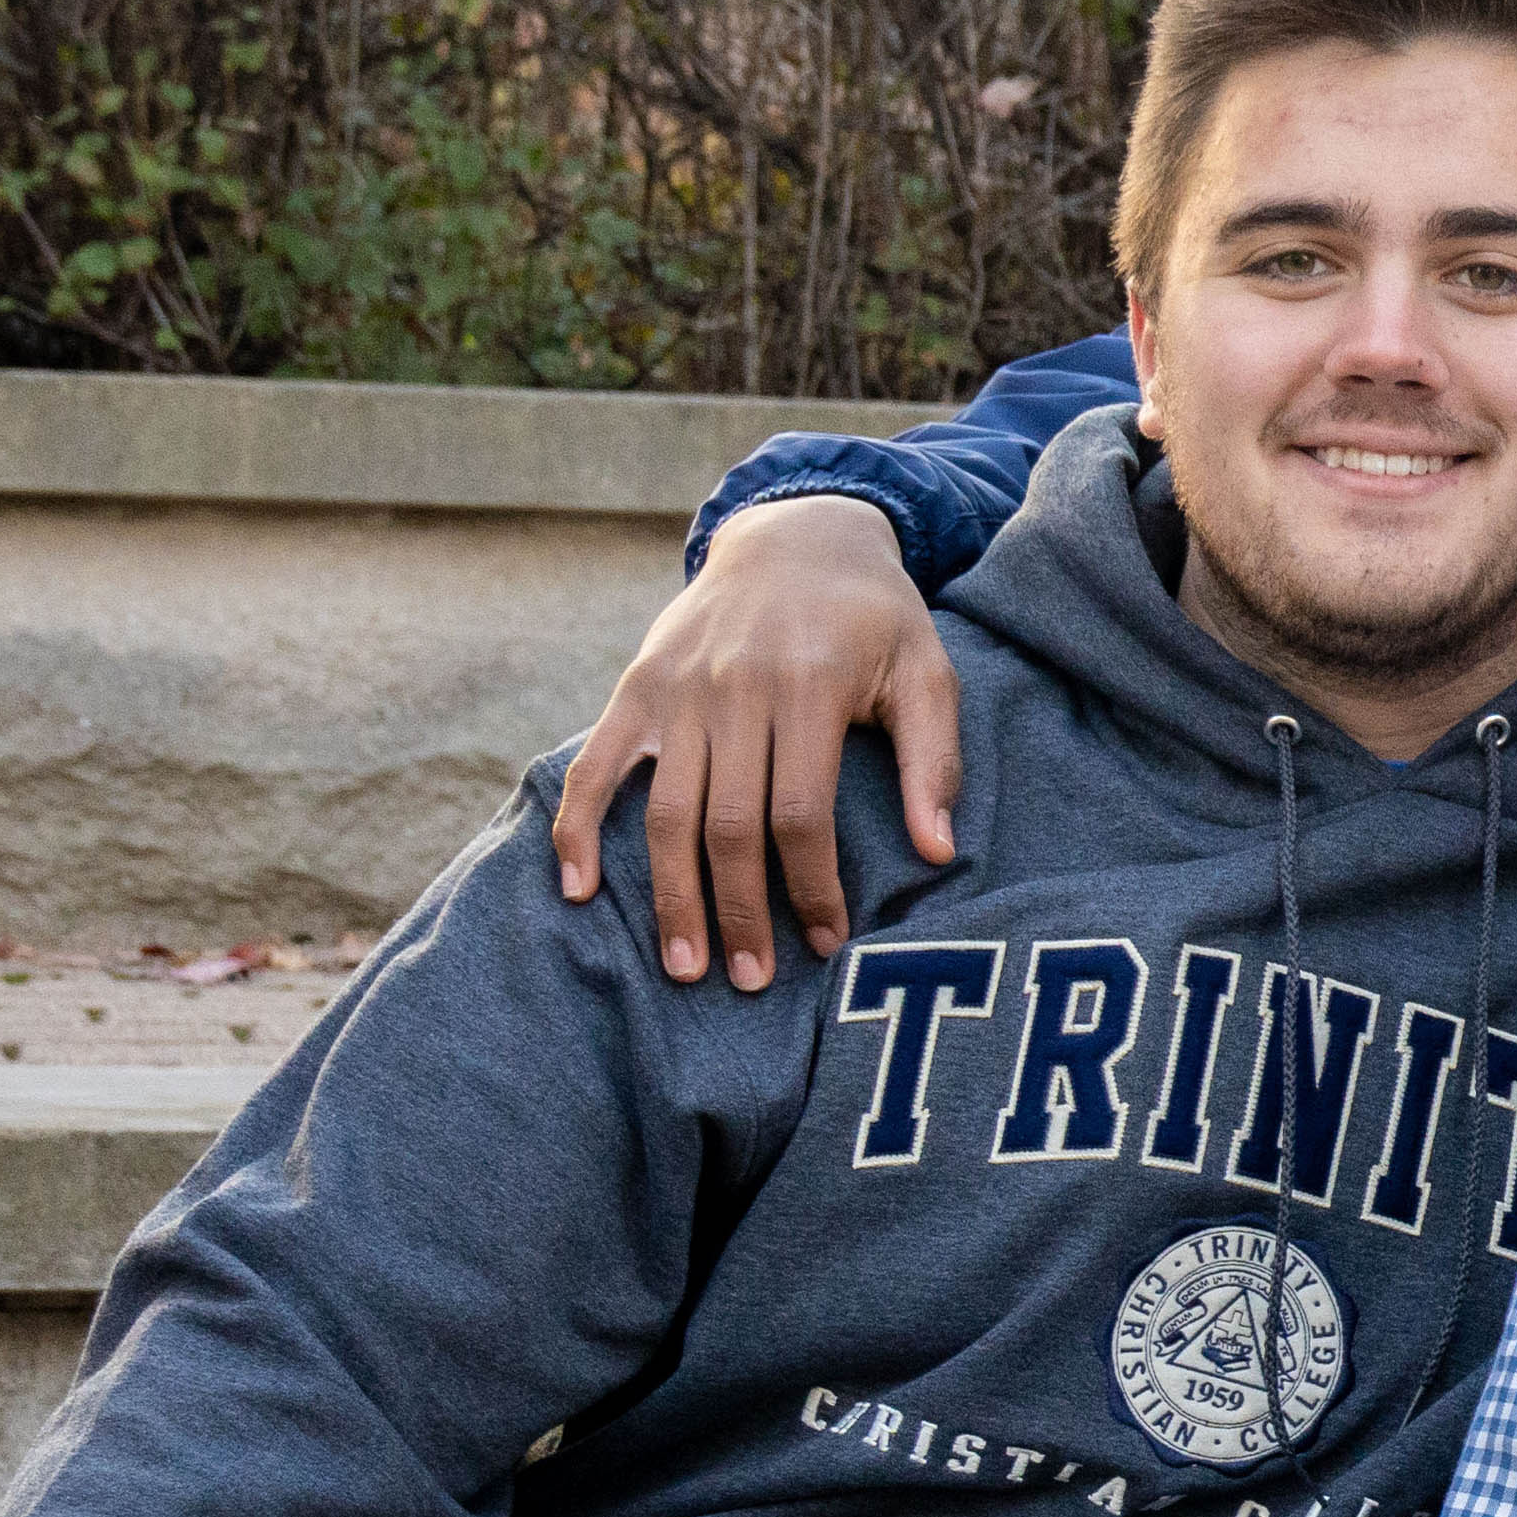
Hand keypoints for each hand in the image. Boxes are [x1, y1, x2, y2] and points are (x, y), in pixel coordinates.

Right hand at [552, 494, 960, 989]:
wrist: (796, 535)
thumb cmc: (874, 618)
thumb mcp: (927, 671)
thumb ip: (934, 760)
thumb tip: (939, 852)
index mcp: (811, 687)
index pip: (802, 813)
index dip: (812, 888)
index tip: (827, 943)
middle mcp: (735, 689)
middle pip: (728, 824)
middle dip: (738, 911)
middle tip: (746, 980)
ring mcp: (678, 689)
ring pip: (665, 810)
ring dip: (670, 894)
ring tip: (684, 966)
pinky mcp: (638, 687)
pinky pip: (597, 764)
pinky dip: (577, 825)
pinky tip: (578, 889)